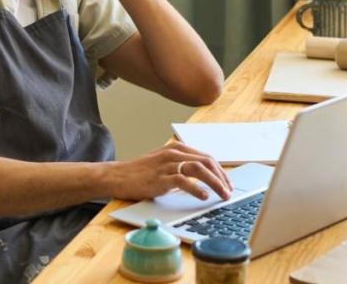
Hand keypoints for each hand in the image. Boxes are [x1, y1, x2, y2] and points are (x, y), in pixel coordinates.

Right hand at [105, 142, 233, 201]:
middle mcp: (173, 154)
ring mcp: (167, 165)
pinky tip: (204, 196)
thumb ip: (181, 166)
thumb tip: (203, 178)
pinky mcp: (160, 177)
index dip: (221, 171)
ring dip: (215, 183)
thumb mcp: (163, 164)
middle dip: (222, 177)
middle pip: (207, 162)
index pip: (206, 157)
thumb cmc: (139, 173)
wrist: (117, 176)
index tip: (228, 184)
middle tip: (229, 192)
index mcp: (176, 149)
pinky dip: (197, 188)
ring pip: (199, 169)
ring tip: (223, 195)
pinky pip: (184, 180)